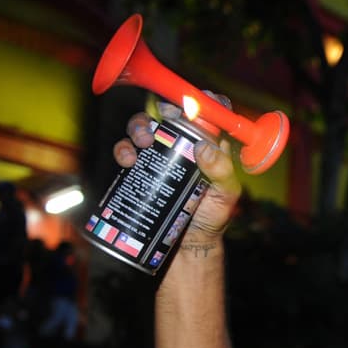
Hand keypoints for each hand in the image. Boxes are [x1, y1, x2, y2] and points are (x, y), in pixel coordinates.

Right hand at [112, 92, 241, 247]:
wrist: (187, 246)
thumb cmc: (211, 218)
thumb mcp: (225, 195)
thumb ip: (222, 172)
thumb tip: (204, 147)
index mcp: (207, 149)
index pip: (204, 118)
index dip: (198, 102)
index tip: (191, 101)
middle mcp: (182, 148)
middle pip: (169, 117)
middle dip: (163, 111)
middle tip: (160, 121)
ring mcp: (160, 158)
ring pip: (144, 129)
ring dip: (138, 127)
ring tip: (141, 143)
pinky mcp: (141, 171)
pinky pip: (126, 152)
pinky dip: (122, 149)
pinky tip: (127, 160)